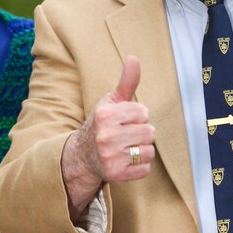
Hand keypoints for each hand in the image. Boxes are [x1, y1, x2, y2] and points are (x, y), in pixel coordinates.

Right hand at [61, 56, 155, 217]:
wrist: (82, 155)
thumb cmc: (102, 124)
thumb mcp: (110, 102)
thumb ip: (126, 82)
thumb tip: (134, 57)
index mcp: (105, 115)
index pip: (144, 112)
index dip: (138, 116)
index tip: (125, 120)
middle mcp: (106, 136)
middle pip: (149, 132)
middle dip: (141, 133)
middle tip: (126, 135)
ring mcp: (111, 157)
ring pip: (149, 151)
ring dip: (141, 150)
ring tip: (126, 147)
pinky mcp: (116, 175)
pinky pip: (145, 169)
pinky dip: (139, 166)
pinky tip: (125, 161)